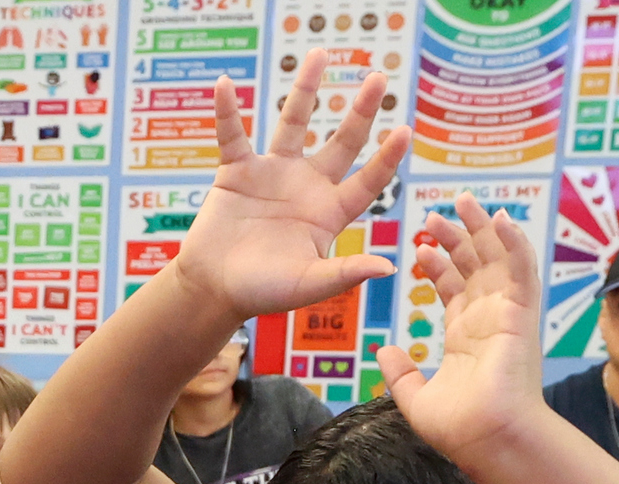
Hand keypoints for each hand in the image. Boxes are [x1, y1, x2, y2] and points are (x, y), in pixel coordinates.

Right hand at [172, 60, 409, 325]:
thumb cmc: (262, 293)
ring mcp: (272, 174)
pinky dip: (227, 112)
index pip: (367, 180)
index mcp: (329, 213)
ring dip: (305, 89)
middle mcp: (306, 186)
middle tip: (378, 79)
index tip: (403, 131)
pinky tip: (225, 86)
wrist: (214, 290)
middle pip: (341, 141)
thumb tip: (389, 268)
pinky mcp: (237, 172)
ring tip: (320, 54)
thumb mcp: (307, 285)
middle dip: (360, 112)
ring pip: (293, 122)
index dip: (386, 158)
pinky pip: (232, 135)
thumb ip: (345, 274)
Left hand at [377, 195, 549, 465]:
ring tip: (463, 200)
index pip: (453, 288)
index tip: (420, 245)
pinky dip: (513, 241)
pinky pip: (521, 268)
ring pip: (497, 258)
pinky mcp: (521, 313)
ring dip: (482, 228)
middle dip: (456, 237)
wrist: (487, 439)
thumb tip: (385, 352)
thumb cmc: (460, 429)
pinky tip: (500, 217)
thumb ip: (400, 374)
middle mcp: (488, 320)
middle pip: (474, 266)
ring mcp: (506, 314)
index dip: (438, 263)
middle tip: (434, 213)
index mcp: (466, 336)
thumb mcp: (416, 398)